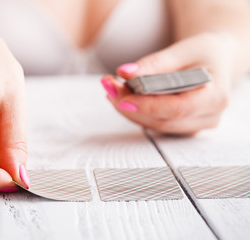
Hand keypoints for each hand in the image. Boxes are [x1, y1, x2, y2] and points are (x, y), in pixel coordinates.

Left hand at [101, 32, 234, 134]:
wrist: (215, 59)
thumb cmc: (203, 52)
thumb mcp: (182, 50)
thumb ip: (154, 64)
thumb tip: (125, 73)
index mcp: (216, 97)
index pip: (177, 108)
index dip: (147, 106)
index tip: (122, 97)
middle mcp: (208, 117)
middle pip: (162, 120)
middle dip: (131, 106)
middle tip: (109, 86)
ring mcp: (195, 126)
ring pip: (155, 125)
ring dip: (129, 109)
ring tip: (112, 88)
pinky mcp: (182, 126)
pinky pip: (155, 123)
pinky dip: (136, 111)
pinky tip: (122, 96)